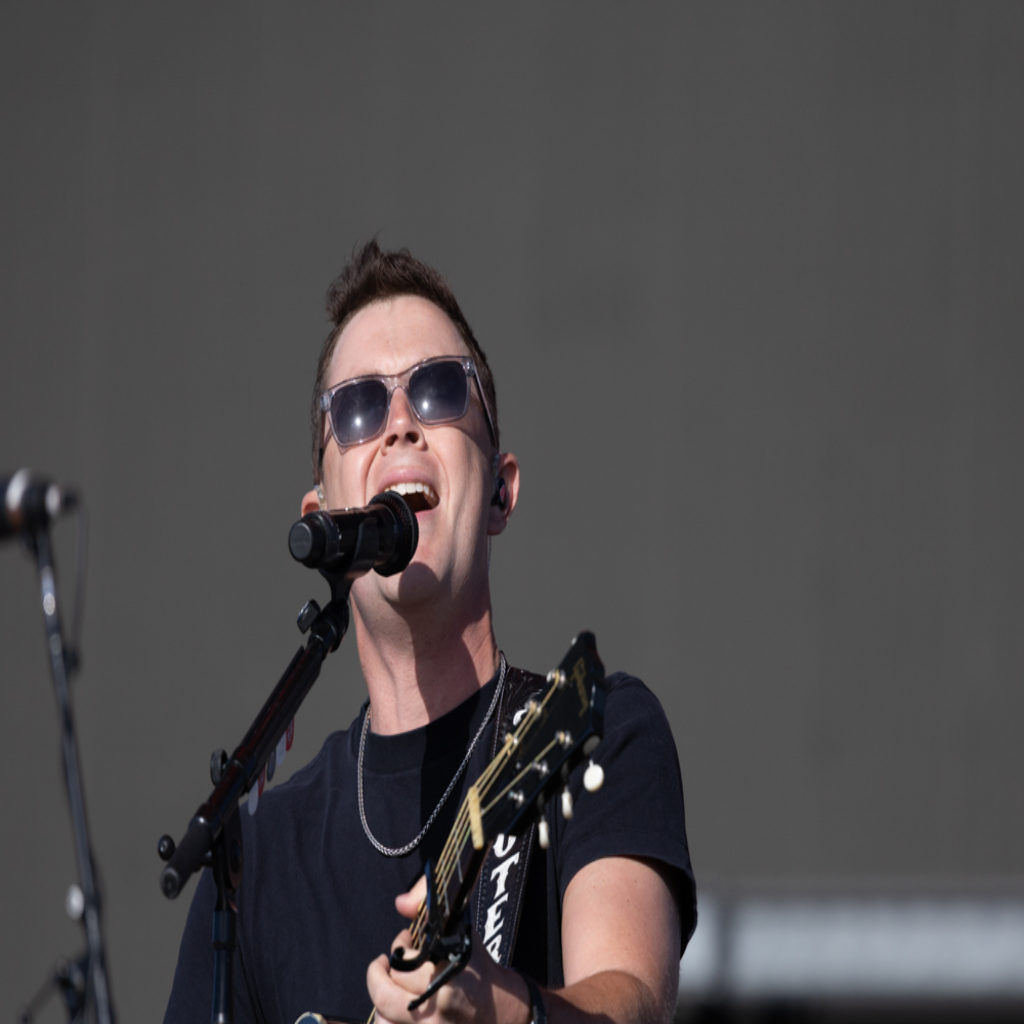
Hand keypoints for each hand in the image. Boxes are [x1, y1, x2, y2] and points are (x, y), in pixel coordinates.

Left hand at [366, 877, 528, 1023]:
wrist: (502, 1012)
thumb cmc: (479, 971)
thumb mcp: (462, 934)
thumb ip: (430, 912)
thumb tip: (400, 903)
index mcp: (449, 977)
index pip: (403, 962)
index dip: (398, 945)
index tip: (404, 939)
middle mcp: (439, 1009)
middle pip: (386, 995)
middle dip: (377, 974)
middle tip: (382, 963)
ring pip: (383, 1020)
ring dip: (382, 1001)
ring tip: (389, 987)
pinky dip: (387, 1020)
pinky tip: (395, 1009)